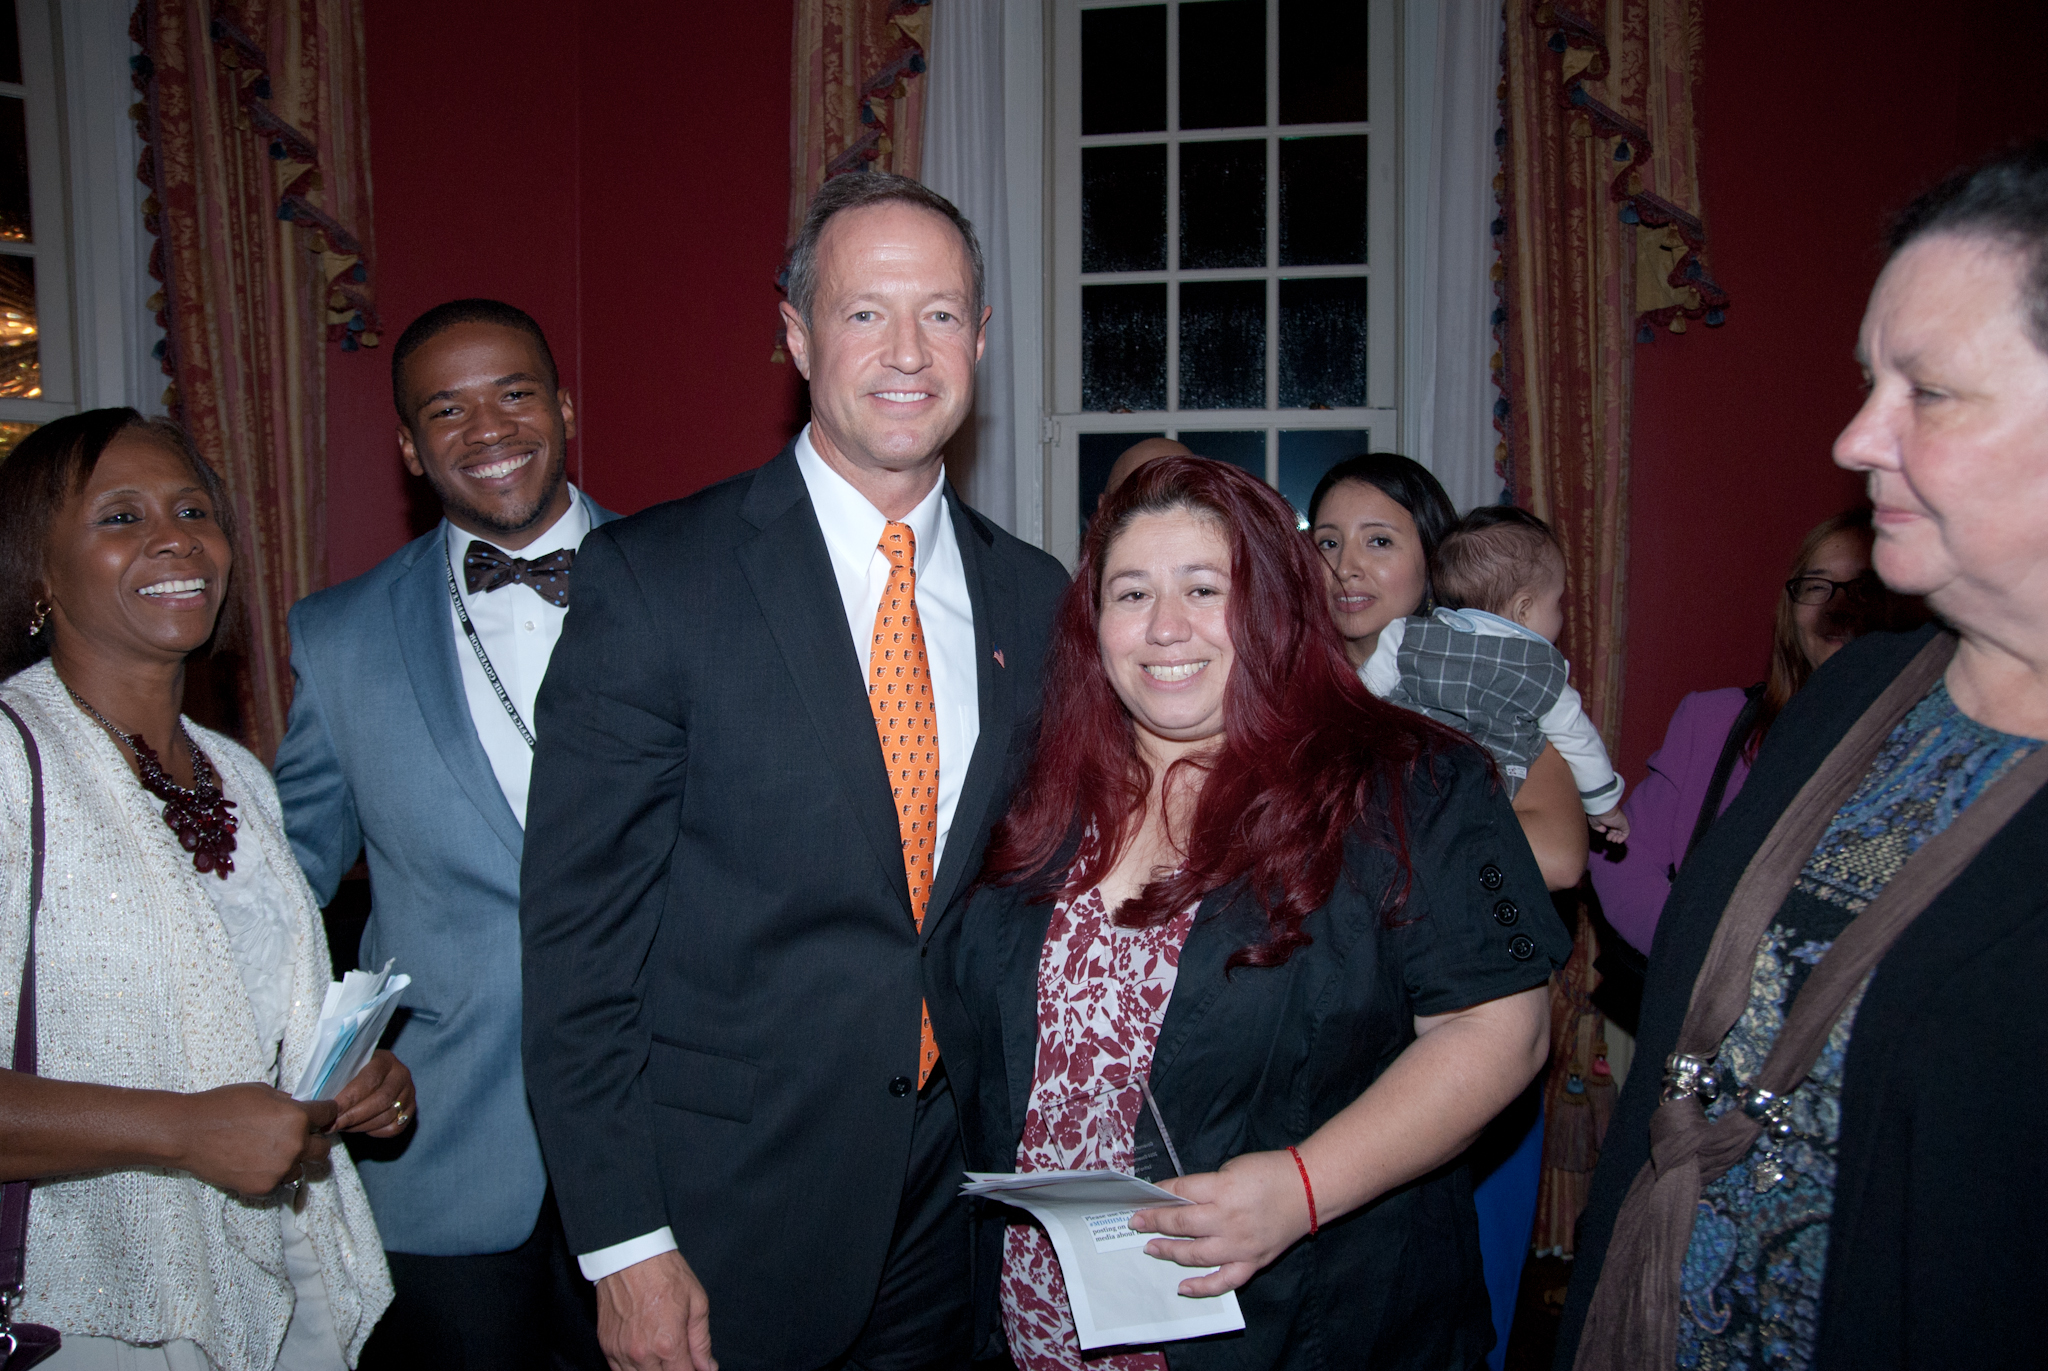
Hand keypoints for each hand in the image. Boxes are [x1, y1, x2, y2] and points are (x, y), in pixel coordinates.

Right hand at [167, 1083, 335, 1195]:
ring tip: (269, 1153)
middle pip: (323, 1149)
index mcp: (297, 1116)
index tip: (322, 1114)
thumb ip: (286, 1101)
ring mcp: (280, 1169)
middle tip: (301, 1138)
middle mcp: (294, 1144)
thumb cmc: (222, 1106)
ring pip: (301, 1168)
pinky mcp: (263, 1187)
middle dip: (315, 1141)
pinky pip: (279, 1183)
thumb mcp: (261, 1091)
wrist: (188, 1133)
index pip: (329, 1114)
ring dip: (292, 1161)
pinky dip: (272, 1175)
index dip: (325, 1112)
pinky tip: (254, 1164)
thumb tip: (299, 1106)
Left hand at [332, 1050, 415, 1135]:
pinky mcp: (411, 1110)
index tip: (330, 1111)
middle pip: (381, 1100)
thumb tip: (316, 1100)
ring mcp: (409, 1092)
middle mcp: (401, 1074)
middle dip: (353, 1116)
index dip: (349, 1098)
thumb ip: (336, 1079)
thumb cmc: (352, 1074)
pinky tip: (360, 1128)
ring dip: (361, 1125)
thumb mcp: (346, 1068)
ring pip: (387, 1116)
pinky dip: (375, 1131)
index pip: (369, 1080)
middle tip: (332, 1125)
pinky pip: (395, 1128)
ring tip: (342, 1127)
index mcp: (385, 1059)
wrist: (373, 1078)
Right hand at [596, 1249, 716, 1370]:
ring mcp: (621, 1352)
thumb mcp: (697, 1303)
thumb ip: (701, 1341)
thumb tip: (708, 1368)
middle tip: (680, 1358)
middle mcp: (642, 1354)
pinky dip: (632, 1369)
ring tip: (662, 1355)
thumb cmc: (665, 1274)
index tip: (695, 1365)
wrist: (629, 1255)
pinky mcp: (606, 1345)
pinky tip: (644, 1357)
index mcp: (668, 1344)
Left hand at [1127, 1150, 1312, 1296]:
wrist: (1309, 1189)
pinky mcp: (1252, 1262)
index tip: (1143, 1198)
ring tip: (1151, 1248)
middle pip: (1182, 1224)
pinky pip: (1223, 1281)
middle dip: (1154, 1223)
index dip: (1158, 1195)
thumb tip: (1178, 1200)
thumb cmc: (1270, 1173)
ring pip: (1195, 1255)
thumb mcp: (1232, 1168)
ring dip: (1169, 1252)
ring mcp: (1240, 1245)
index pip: (1180, 1193)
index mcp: (1224, 1189)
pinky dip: (1202, 1288)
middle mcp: (1229, 1220)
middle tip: (1136, 1223)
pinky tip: (1182, 1287)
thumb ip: (1206, 1186)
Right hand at [1588, 805, 1629, 843]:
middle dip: (1612, 836)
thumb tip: (1604, 830)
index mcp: (1608, 818)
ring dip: (1617, 838)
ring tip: (1613, 840)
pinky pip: (1626, 832)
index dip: (1609, 833)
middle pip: (1616, 830)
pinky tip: (1618, 841)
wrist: (1603, 810)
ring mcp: (1620, 822)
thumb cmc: (1597, 815)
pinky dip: (1623, 838)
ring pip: (1621, 832)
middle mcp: (1615, 820)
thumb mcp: (1594, 822)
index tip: (1605, 835)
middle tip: (1608, 839)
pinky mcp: (1624, 824)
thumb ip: (1598, 827)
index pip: (1611, 826)